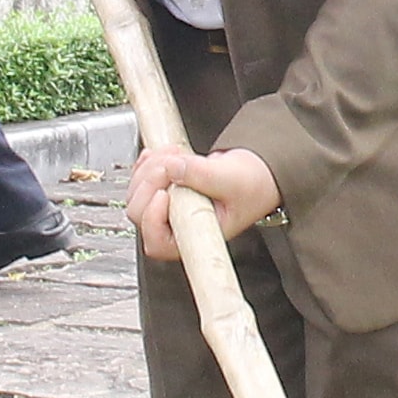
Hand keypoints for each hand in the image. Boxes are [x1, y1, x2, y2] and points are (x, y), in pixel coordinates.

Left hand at [129, 143, 278, 260]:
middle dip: (150, 181)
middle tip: (170, 164)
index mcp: (196, 236)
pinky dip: (148, 162)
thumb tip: (172, 168)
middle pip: (140, 212)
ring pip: (137, 193)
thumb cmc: (253, 187)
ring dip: (150, 167)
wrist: (259, 173)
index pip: (158, 242)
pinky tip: (165, 154)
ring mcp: (168, 210)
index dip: (152, 218)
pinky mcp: (164, 192)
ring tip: (176, 154)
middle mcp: (178, 227)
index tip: (165, 194)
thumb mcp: (232, 179)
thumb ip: (201, 174)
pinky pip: (141, 179)